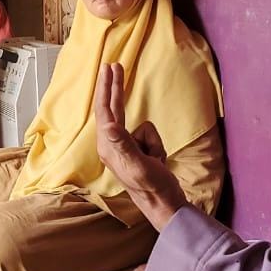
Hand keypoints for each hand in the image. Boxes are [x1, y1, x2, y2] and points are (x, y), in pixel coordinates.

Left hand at [94, 63, 187, 230]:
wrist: (166, 205)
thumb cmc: (152, 187)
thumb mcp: (138, 165)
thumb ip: (123, 144)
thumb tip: (108, 126)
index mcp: (108, 147)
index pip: (105, 111)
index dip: (106, 88)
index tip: (108, 68)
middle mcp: (111, 145)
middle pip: (112, 110)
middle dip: (114, 88)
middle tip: (113, 65)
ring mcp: (124, 148)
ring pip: (140, 127)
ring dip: (152, 142)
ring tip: (155, 159)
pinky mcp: (136, 151)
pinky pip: (149, 136)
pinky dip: (157, 146)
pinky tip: (157, 160)